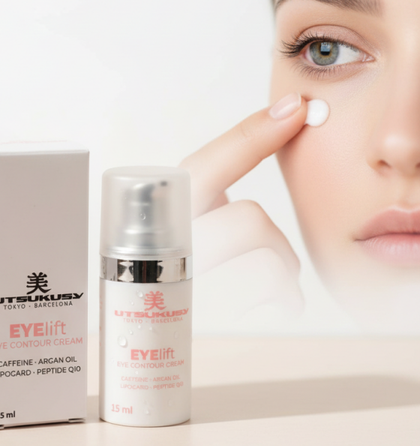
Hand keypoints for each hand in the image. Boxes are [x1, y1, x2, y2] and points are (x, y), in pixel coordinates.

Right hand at [179, 92, 308, 322]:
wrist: (152, 335)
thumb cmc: (182, 280)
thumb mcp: (190, 231)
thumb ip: (213, 196)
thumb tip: (277, 129)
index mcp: (159, 218)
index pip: (205, 167)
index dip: (252, 135)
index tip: (294, 110)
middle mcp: (165, 248)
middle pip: (250, 221)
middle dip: (274, 244)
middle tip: (271, 263)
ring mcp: (185, 288)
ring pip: (266, 263)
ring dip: (282, 276)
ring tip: (268, 291)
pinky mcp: (209, 321)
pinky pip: (273, 298)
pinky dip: (284, 302)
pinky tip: (266, 308)